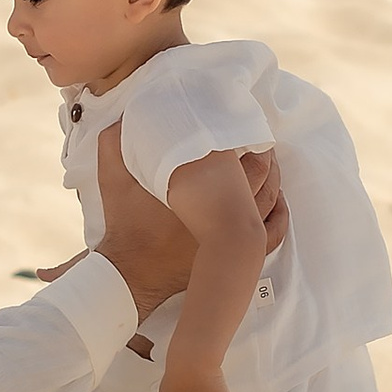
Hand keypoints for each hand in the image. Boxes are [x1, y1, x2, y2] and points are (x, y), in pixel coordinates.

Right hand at [95, 125, 290, 317]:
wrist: (131, 274)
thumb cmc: (126, 226)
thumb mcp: (112, 181)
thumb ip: (115, 144)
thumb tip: (124, 117)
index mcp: (199, 188)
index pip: (235, 156)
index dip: (242, 137)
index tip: (240, 125)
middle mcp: (222, 212)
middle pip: (260, 176)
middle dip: (264, 156)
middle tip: (260, 141)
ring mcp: (231, 236)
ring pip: (268, 202)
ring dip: (274, 180)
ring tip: (269, 163)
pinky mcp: (233, 254)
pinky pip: (271, 234)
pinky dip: (278, 215)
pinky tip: (278, 201)